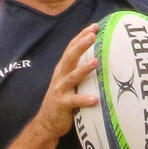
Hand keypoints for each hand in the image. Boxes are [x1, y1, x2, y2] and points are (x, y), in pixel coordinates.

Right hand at [34, 25, 98, 139]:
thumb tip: (100, 61)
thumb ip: (81, 72)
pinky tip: (95, 99)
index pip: (72, 48)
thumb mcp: (71, 83)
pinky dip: (84, 99)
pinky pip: (74, 101)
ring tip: (96, 62)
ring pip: (72, 76)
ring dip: (84, 69)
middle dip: (81, 44)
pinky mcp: (61, 104)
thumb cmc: (64, 101)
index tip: (95, 26)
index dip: (81, 36)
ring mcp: (60, 89)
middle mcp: (60, 76)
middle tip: (93, 35)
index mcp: (63, 69)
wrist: (47, 122)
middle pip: (70, 57)